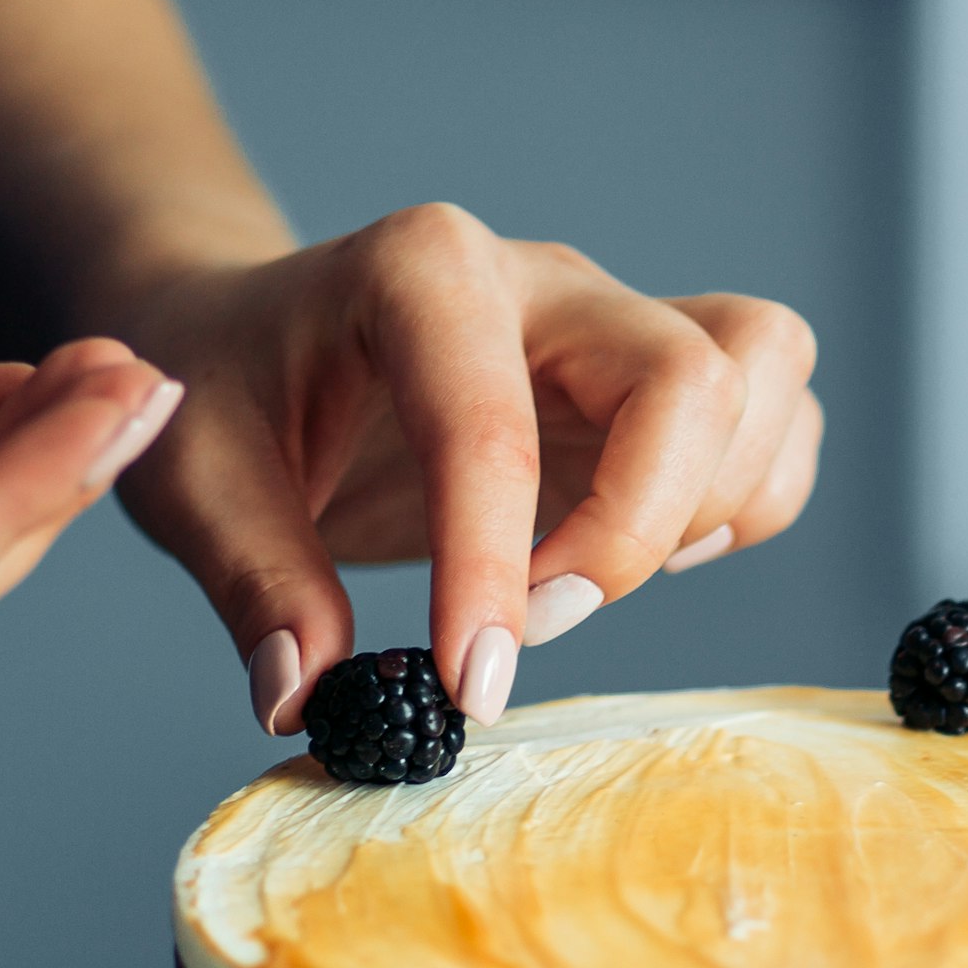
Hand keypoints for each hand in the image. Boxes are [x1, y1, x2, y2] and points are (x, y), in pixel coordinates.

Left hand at [101, 205, 821, 730]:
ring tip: (587, 576)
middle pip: (694, 373)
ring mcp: (615, 324)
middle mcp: (544, 281)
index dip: (492, 568)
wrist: (251, 336)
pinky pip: (777, 421)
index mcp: (421, 271)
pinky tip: (644, 553)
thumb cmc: (224, 389)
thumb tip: (309, 696)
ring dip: (711, 508)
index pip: (495, 422)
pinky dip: (747, 504)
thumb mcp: (190, 476)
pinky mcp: (656, 381)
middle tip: (537, 624)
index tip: (472, 686)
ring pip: (765, 372)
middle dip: (637, 529)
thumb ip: (254, 581)